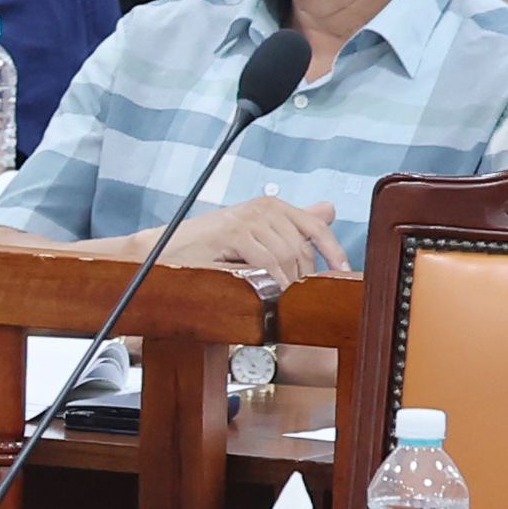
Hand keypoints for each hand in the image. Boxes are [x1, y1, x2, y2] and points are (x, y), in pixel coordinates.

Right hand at [155, 194, 347, 293]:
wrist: (162, 252)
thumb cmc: (205, 249)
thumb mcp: (252, 235)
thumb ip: (289, 226)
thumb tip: (329, 210)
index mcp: (271, 205)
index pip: (315, 227)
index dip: (333, 251)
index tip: (344, 274)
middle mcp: (264, 207)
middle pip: (301, 247)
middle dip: (304, 277)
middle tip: (299, 301)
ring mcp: (249, 218)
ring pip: (286, 257)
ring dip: (288, 284)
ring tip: (283, 303)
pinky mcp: (235, 232)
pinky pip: (267, 262)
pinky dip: (273, 282)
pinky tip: (271, 296)